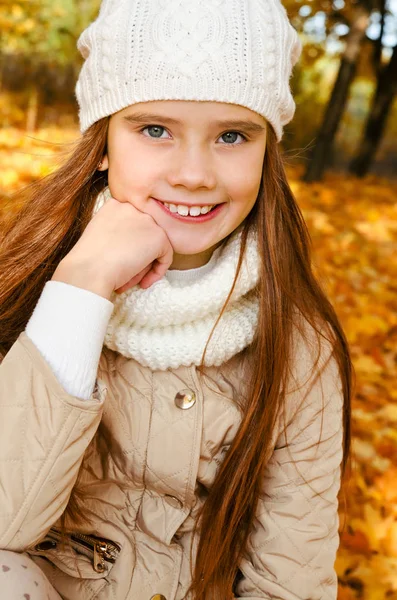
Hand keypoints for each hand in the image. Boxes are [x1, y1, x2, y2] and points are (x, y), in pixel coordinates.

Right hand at [52, 196, 172, 299]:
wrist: (89, 270)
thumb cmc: (88, 260)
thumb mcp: (99, 235)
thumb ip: (118, 232)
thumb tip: (134, 246)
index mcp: (115, 205)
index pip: (132, 225)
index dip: (129, 246)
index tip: (120, 260)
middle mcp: (133, 207)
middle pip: (144, 235)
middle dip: (136, 257)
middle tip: (124, 273)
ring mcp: (147, 220)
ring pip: (154, 246)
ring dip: (143, 266)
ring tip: (127, 279)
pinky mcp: (159, 236)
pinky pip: (166, 256)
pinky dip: (157, 272)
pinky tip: (143, 282)